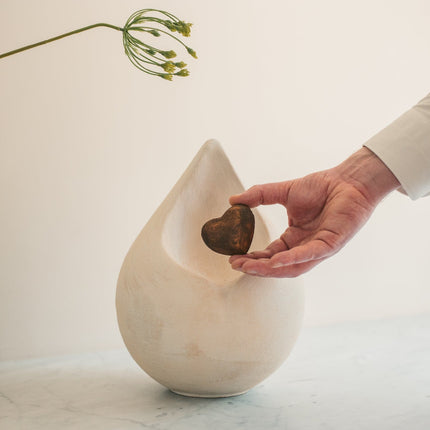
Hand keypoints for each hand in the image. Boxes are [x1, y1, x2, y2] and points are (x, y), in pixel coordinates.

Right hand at [229, 148, 399, 277]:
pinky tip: (275, 261)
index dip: (252, 258)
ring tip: (249, 267)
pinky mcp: (330, 244)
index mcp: (294, 238)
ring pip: (291, 267)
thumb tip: (233, 200)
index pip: (270, 253)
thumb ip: (259, 195)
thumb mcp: (283, 191)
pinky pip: (309, 255)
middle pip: (277, 265)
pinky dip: (292, 259)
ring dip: (269, 269)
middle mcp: (304, 247)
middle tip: (236, 265)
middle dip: (256, 267)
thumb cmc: (321, 187)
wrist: (348, 180)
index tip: (233, 257)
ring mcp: (317, 248)